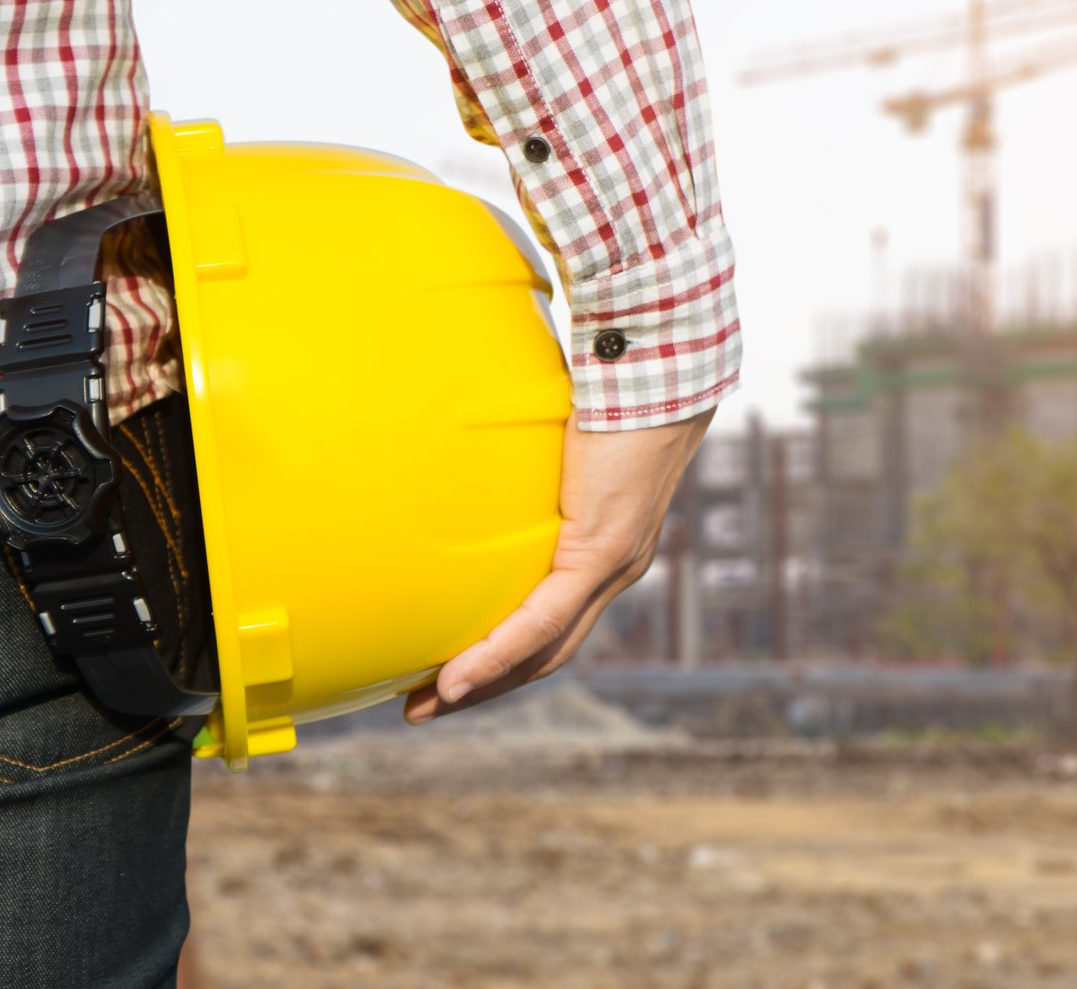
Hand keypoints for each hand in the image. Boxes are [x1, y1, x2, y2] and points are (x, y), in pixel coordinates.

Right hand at [402, 407, 714, 723]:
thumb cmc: (605, 391)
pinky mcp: (602, 551)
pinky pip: (544, 618)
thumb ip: (524, 462)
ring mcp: (613, 567)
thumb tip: (467, 445)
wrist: (652, 370)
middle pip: (547, 654)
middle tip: (424, 705)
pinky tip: (456, 678)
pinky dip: (498, 653)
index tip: (452, 675)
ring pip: (545, 650)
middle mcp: (614, 571)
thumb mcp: (553, 441)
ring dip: (484, 685)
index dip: (504, 657)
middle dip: (485, 687)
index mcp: (605, 551)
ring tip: (429, 705)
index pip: (553, 624)